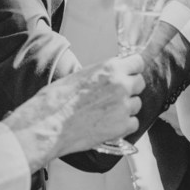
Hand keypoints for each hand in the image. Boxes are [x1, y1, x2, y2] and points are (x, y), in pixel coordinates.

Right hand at [5, 55, 145, 170]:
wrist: (49, 123)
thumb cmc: (57, 99)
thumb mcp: (81, 75)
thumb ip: (102, 74)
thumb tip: (112, 75)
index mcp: (110, 68)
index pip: (138, 63)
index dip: (132, 69)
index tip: (128, 74)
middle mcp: (121, 84)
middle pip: (140, 83)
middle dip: (130, 88)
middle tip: (115, 96)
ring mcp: (123, 106)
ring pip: (136, 104)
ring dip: (126, 108)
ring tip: (106, 112)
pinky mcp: (122, 126)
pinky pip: (133, 123)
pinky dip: (123, 125)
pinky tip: (108, 125)